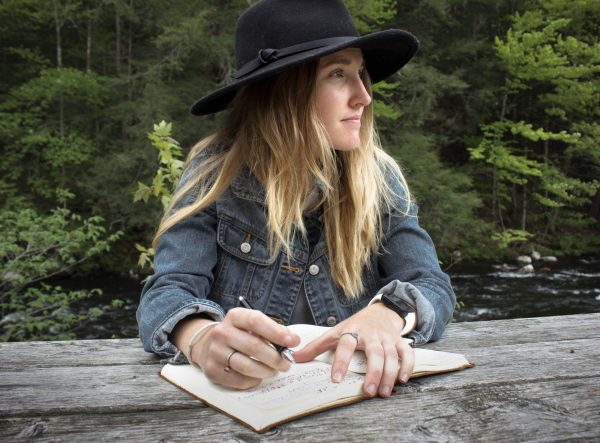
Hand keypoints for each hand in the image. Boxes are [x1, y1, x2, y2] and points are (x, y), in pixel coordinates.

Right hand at [189, 308, 300, 389]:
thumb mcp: (250, 325)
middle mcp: (221, 332)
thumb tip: (293, 340)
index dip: (276, 332)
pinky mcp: (212, 370)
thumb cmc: (238, 334)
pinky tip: (258, 377)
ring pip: (246, 366)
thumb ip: (271, 330)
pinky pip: (238, 380)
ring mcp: (215, 352)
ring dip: (266, 371)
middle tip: (286, 363)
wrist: (206, 345)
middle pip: (253, 346)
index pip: (256, 321)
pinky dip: (253, 380)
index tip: (293, 341)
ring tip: (274, 371)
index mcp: (234, 316)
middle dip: (275, 357)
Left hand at [293, 303, 413, 396]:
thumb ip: (316, 346)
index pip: (345, 345)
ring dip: (389, 374)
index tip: (336, 379)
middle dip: (373, 372)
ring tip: (384, 392)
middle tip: (368, 392)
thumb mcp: (335, 332)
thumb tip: (295, 358)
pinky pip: (407, 353)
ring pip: (391, 355)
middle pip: (374, 352)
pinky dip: (408, 365)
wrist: (380, 310)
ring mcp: (387, 338)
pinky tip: (403, 379)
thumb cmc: (355, 326)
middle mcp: (371, 334)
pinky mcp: (399, 341)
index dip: (341, 361)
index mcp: (352, 331)